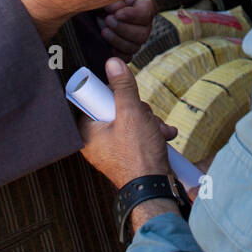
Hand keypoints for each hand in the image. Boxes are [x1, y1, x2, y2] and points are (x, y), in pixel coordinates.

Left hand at [79, 58, 175, 188]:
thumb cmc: (138, 155)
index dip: (113, 93)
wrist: (155, 188)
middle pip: (116, 107)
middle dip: (139, 109)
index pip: (94, 98)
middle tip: (146, 118)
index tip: (126, 98)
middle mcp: (96, 139)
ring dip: (149, 120)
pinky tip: (164, 135)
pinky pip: (137, 133)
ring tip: (159, 130)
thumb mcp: (132, 113)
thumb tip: (112, 63)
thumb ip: (122, 87)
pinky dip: (151, 132)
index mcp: (88, 130)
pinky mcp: (126, 153)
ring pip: (130, 118)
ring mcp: (112, 147)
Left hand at [100, 0, 156, 57]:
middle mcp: (145, 24)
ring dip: (117, 40)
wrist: (97, 7)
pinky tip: (106, 44)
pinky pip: (127, 58)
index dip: (132, 16)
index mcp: (145, 5)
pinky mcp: (128, 50)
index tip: (117, 14)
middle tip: (108, 20)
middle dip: (123, 29)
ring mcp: (138, 39)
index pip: (146, 13)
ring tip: (104, 31)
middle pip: (142, 34)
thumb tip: (116, 10)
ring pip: (134, 47)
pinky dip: (116, 53)